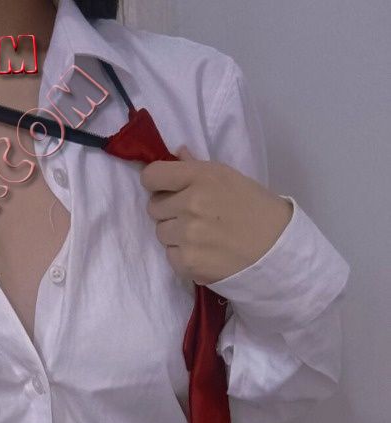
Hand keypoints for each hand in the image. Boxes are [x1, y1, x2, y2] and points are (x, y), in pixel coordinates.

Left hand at [140, 145, 292, 285]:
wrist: (277, 249)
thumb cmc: (256, 209)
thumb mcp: (230, 178)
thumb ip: (197, 167)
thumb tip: (176, 153)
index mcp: (201, 176)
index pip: (152, 175)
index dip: (155, 182)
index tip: (165, 189)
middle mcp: (190, 203)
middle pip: (154, 207)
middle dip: (169, 210)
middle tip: (193, 216)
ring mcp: (187, 234)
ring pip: (161, 233)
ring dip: (175, 234)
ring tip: (202, 236)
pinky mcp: (187, 261)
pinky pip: (170, 255)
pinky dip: (182, 256)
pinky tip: (204, 252)